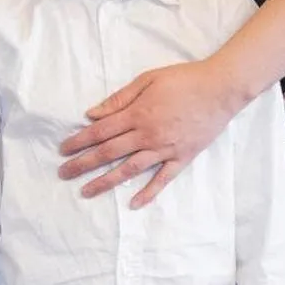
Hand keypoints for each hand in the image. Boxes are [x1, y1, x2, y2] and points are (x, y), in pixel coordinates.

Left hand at [58, 58, 236, 207]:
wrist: (221, 89)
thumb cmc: (184, 79)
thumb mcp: (148, 80)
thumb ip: (120, 98)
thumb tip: (93, 114)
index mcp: (137, 114)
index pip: (100, 131)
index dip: (79, 141)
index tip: (63, 150)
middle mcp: (147, 135)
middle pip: (109, 153)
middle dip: (83, 164)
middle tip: (63, 174)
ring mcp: (165, 149)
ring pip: (129, 169)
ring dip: (105, 182)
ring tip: (86, 191)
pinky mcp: (182, 158)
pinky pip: (162, 179)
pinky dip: (148, 192)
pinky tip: (133, 204)